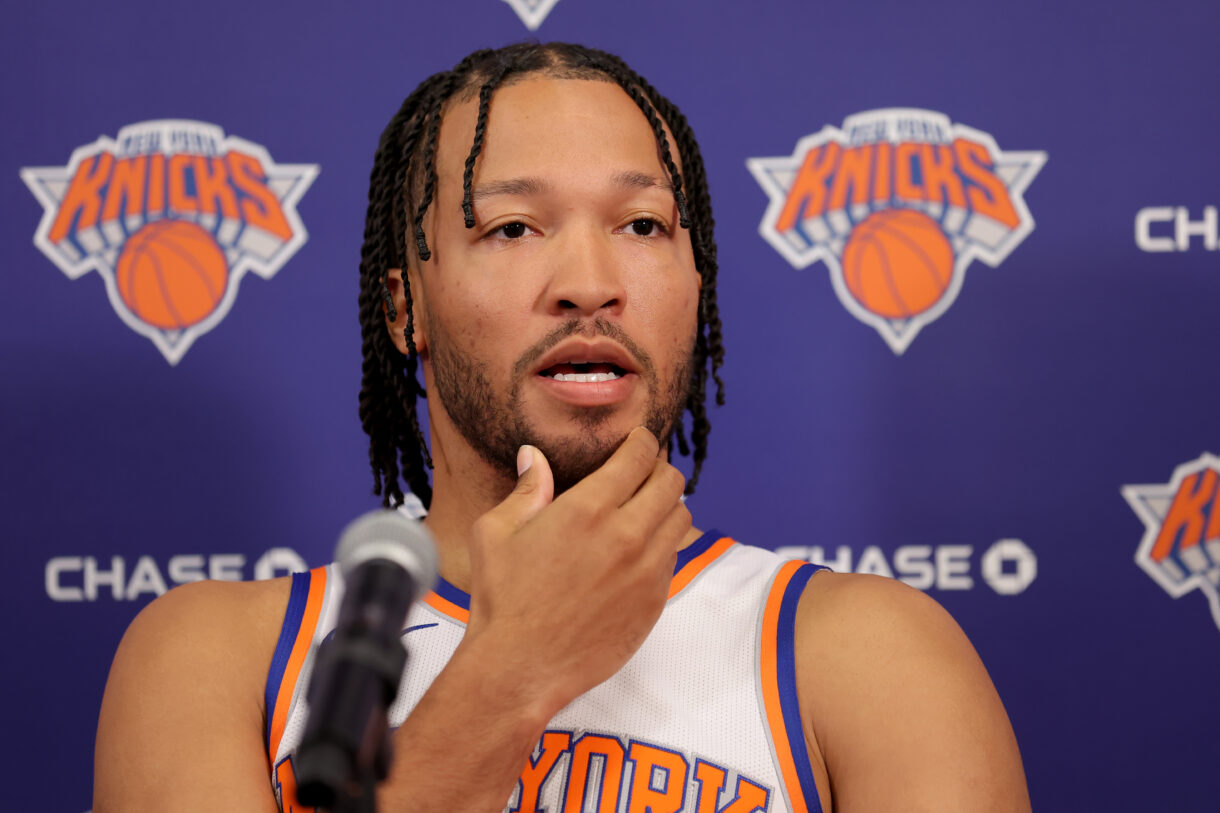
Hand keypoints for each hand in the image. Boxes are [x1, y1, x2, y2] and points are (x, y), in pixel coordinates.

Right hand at [462, 426, 690, 715]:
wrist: (520, 667)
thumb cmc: (502, 599)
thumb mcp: (495, 534)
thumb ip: (525, 490)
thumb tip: (533, 455)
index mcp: (587, 510)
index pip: (639, 456)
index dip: (641, 441)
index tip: (636, 442)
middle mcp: (625, 535)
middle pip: (670, 481)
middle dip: (658, 468)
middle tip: (642, 472)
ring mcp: (645, 571)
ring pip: (680, 518)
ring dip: (666, 506)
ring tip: (645, 508)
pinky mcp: (653, 601)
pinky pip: (673, 557)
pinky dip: (662, 544)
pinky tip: (638, 550)